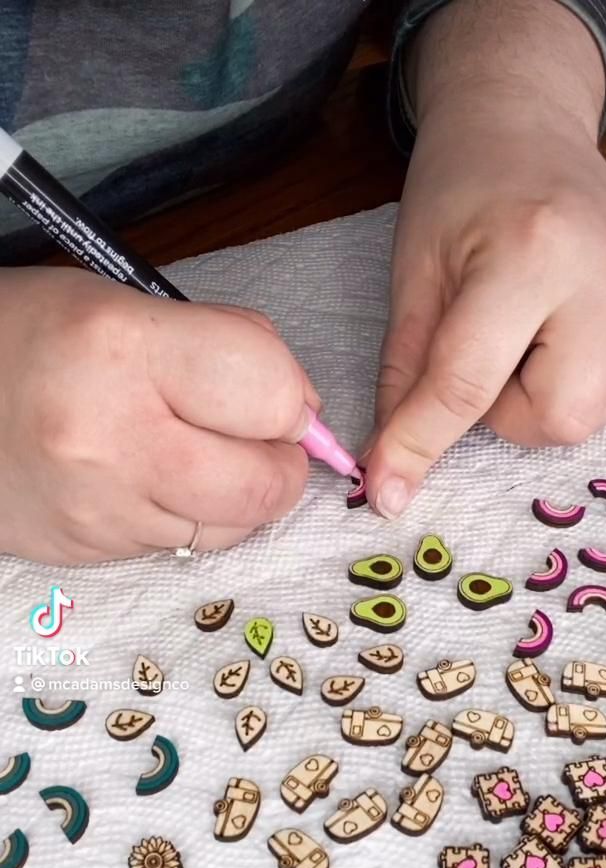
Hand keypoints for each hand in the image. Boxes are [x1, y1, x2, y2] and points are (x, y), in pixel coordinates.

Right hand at [0, 268, 316, 561]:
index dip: (289, 398)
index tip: (275, 395)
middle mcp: (111, 438)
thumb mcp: (122, 304)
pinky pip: (177, 546)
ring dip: (233, 496)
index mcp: (123, 349)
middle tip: (257, 441)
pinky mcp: (88, 552)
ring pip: (228, 528)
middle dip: (280, 465)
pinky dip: (182, 515)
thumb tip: (301, 408)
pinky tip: (144, 479)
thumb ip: (225, 345)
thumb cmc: (30, 337)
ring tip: (191, 455)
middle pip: (263, 486)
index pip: (269, 393)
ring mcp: (98, 508)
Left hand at [366, 4, 605, 517]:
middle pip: (558, 418)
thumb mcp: (414, 275)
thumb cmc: (458, 188)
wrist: (524, 119)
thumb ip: (405, 376)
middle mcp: (602, 272)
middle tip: (483, 359)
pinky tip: (550, 332)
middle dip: (507, 416)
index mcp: (529, 253)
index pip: (469, 382)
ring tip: (517, 339)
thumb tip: (390, 469)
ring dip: (539, 401)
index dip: (421, 444)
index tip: (388, 492)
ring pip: (592, 413)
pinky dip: (570, 381)